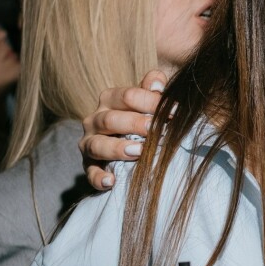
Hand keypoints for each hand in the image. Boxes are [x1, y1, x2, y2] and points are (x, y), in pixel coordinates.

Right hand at [80, 68, 167, 190]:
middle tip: (156, 130)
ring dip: (117, 149)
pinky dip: (98, 177)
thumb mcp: (148, 101)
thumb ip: (153, 88)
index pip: (127, 96)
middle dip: (134, 124)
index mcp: (109, 100)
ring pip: (97, 145)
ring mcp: (89, 143)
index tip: (175, 111)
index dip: (151, 102)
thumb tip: (158, 83)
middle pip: (110, 119)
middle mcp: (94, 120)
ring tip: (138, 152)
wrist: (128, 144)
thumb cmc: (141, 118)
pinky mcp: (89, 165)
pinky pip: (90, 172)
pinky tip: (111, 181)